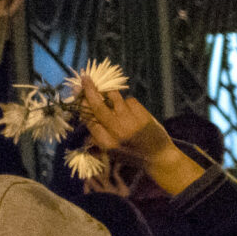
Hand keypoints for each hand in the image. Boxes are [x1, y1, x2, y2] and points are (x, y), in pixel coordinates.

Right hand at [76, 74, 200, 197]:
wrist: (158, 158)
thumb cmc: (131, 152)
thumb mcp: (110, 149)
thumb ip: (97, 133)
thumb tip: (84, 109)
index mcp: (106, 143)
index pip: (88, 118)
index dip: (82, 103)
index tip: (78, 92)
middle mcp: (117, 133)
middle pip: (97, 106)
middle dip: (89, 90)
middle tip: (85, 78)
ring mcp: (131, 123)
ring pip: (114, 97)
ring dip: (109, 92)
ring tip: (108, 94)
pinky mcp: (143, 116)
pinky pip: (129, 100)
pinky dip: (127, 103)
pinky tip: (131, 111)